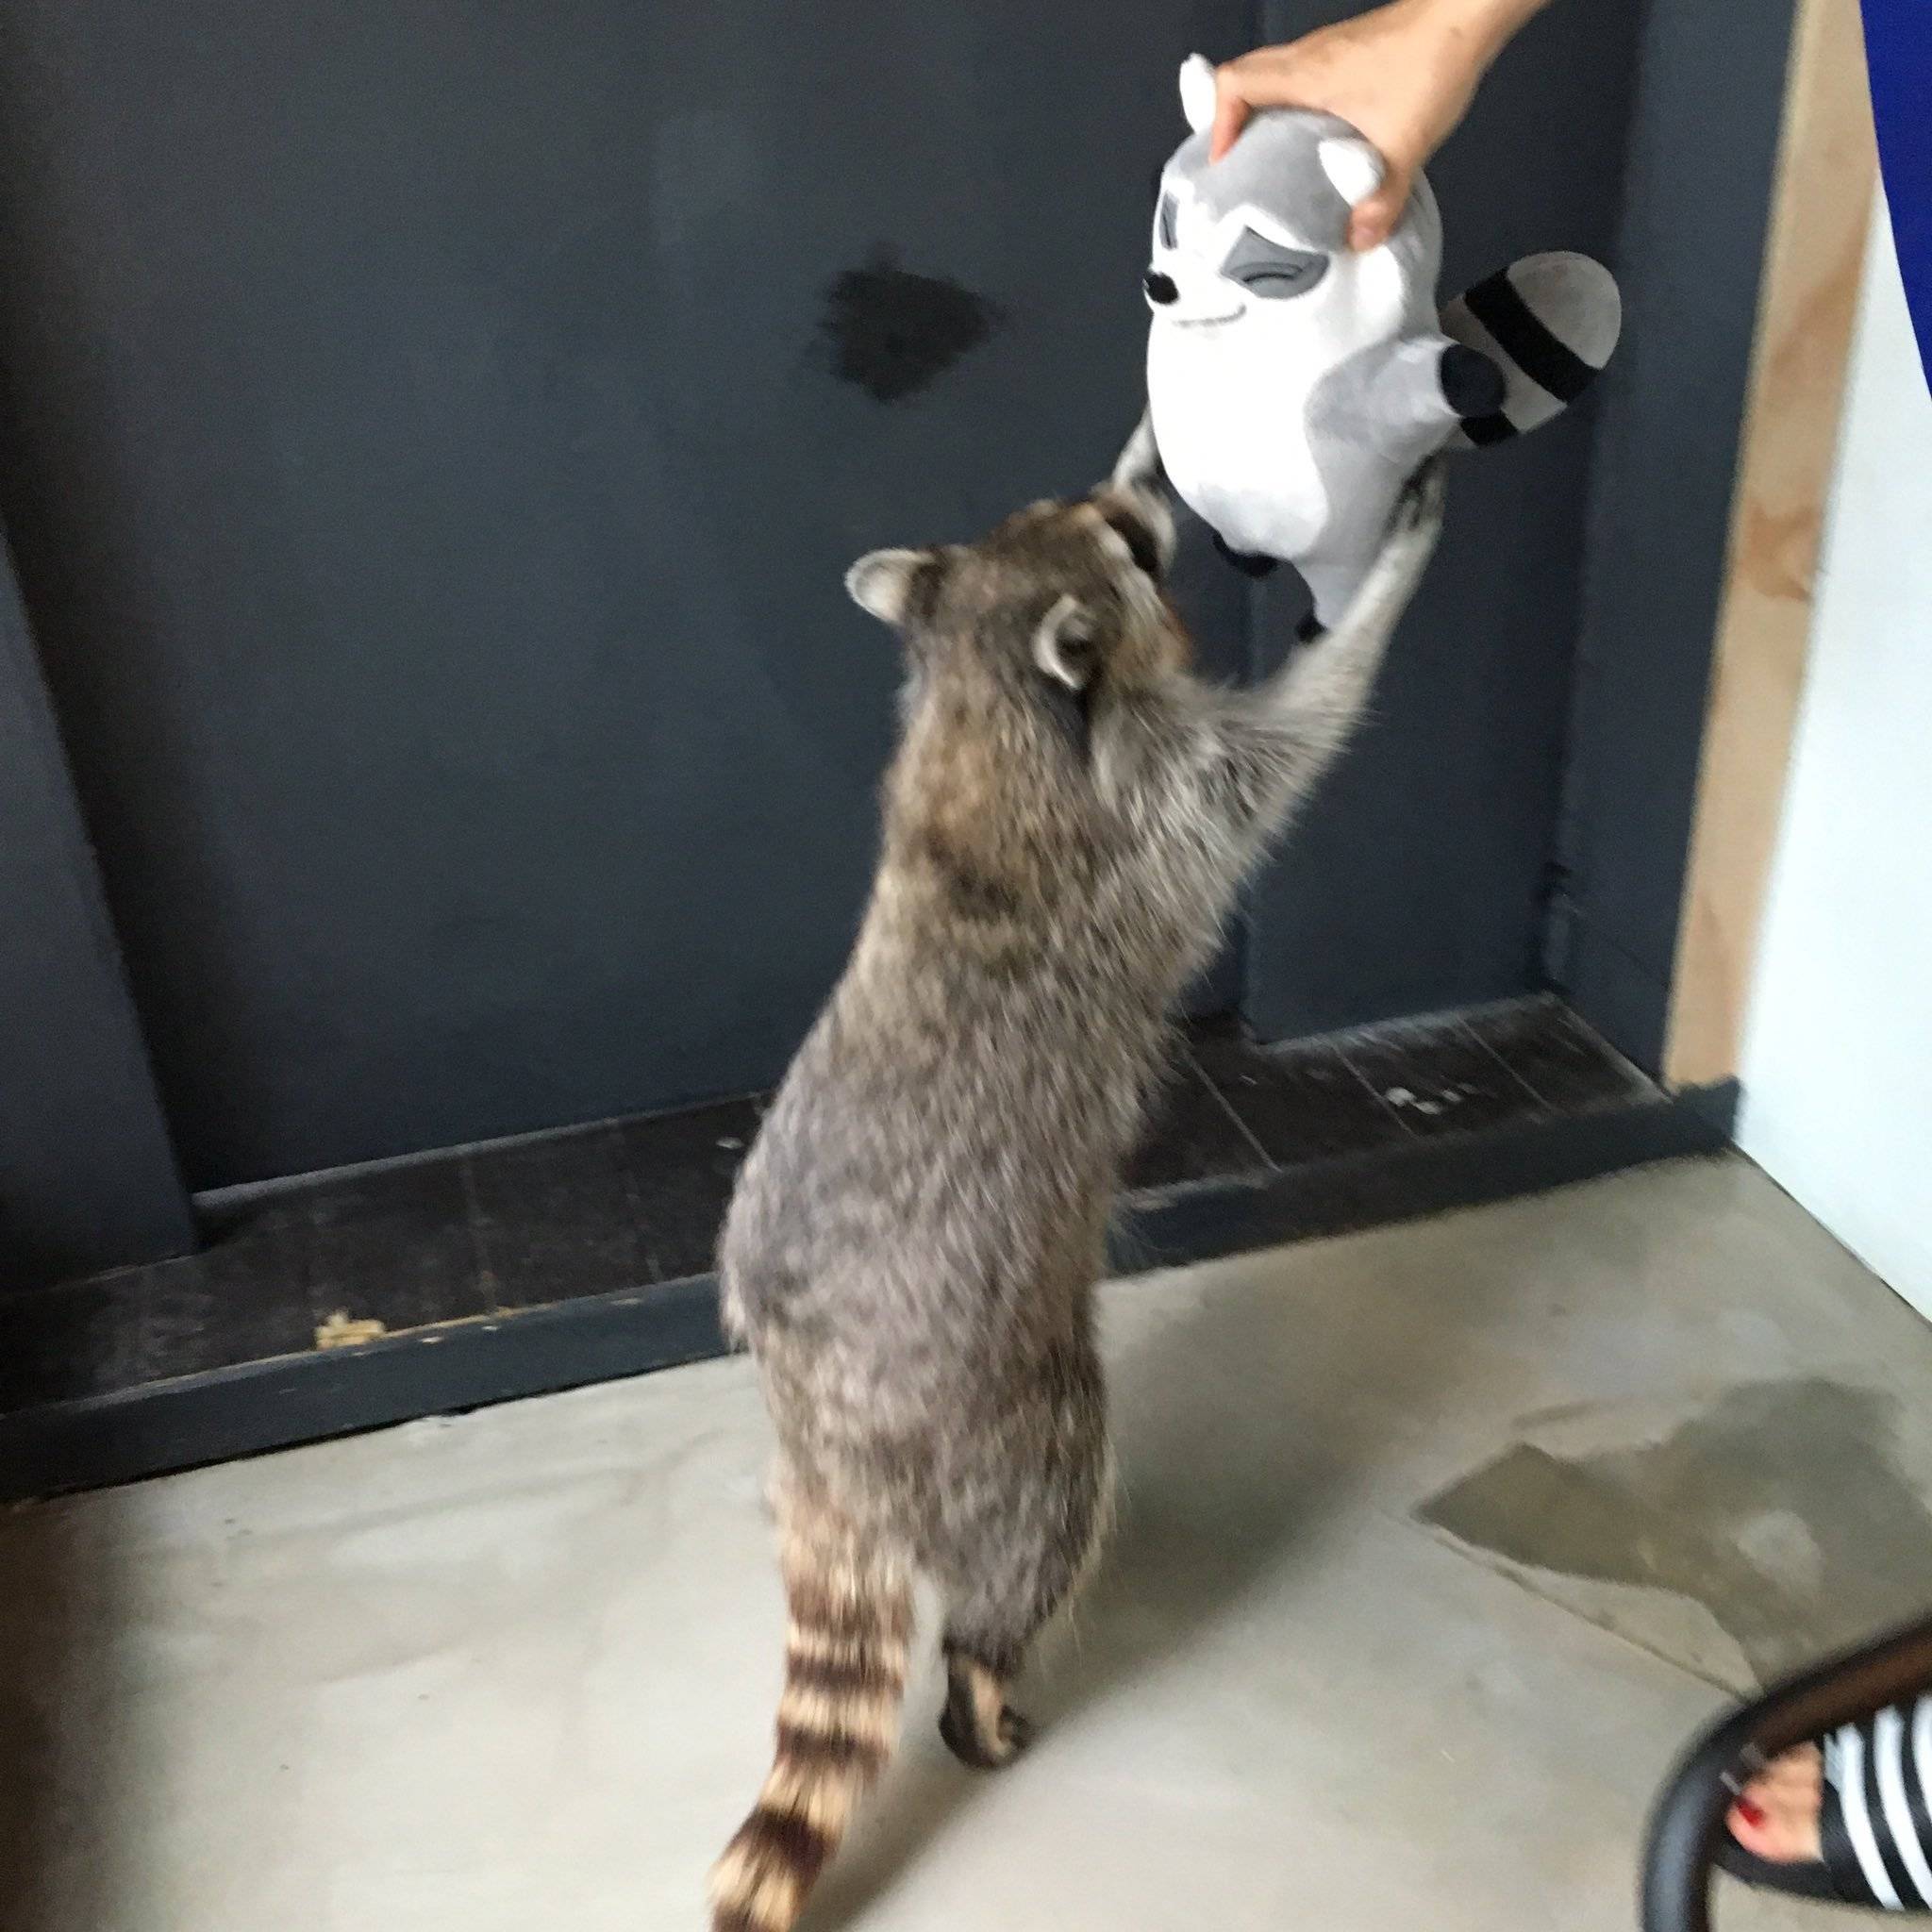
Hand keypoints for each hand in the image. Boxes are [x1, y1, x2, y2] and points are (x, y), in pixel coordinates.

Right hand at [1208, 0, 1545, 249]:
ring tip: (1279, 162)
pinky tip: (1325, 140)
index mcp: (1306, 74)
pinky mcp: (1354, 51)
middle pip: (1246, 78)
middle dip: (1235, 122)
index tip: (1227, 163)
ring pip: (1277, 77)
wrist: (1470, 12)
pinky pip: (1306, 78)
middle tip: (1245, 166)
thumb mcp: (1404, 145)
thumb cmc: (1430, 65)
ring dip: (1268, 114)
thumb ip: (1381, 200)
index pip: (1234, 84)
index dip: (1218, 123)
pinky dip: (1299, 107)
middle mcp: (1310, 56)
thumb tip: (1359, 241)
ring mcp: (1332, 49)